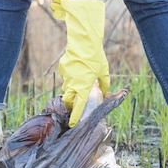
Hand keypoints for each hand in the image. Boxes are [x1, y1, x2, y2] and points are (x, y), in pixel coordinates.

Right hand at [51, 0, 109, 126]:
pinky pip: (65, 75)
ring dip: (71, 88)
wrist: (84, 43)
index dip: (75, 117)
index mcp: (83, 88)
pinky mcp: (62, 68)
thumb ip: (104, 85)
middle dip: (69, 104)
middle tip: (73, 104)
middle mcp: (72, 84)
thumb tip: (105, 92)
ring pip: (66, 86)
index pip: (78, 107)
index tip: (72, 124)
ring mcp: (65, 76)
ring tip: (79, 81)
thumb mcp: (104, 73)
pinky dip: (70, 74)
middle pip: (67, 100)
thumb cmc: (96, 59)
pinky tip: (76, 67)